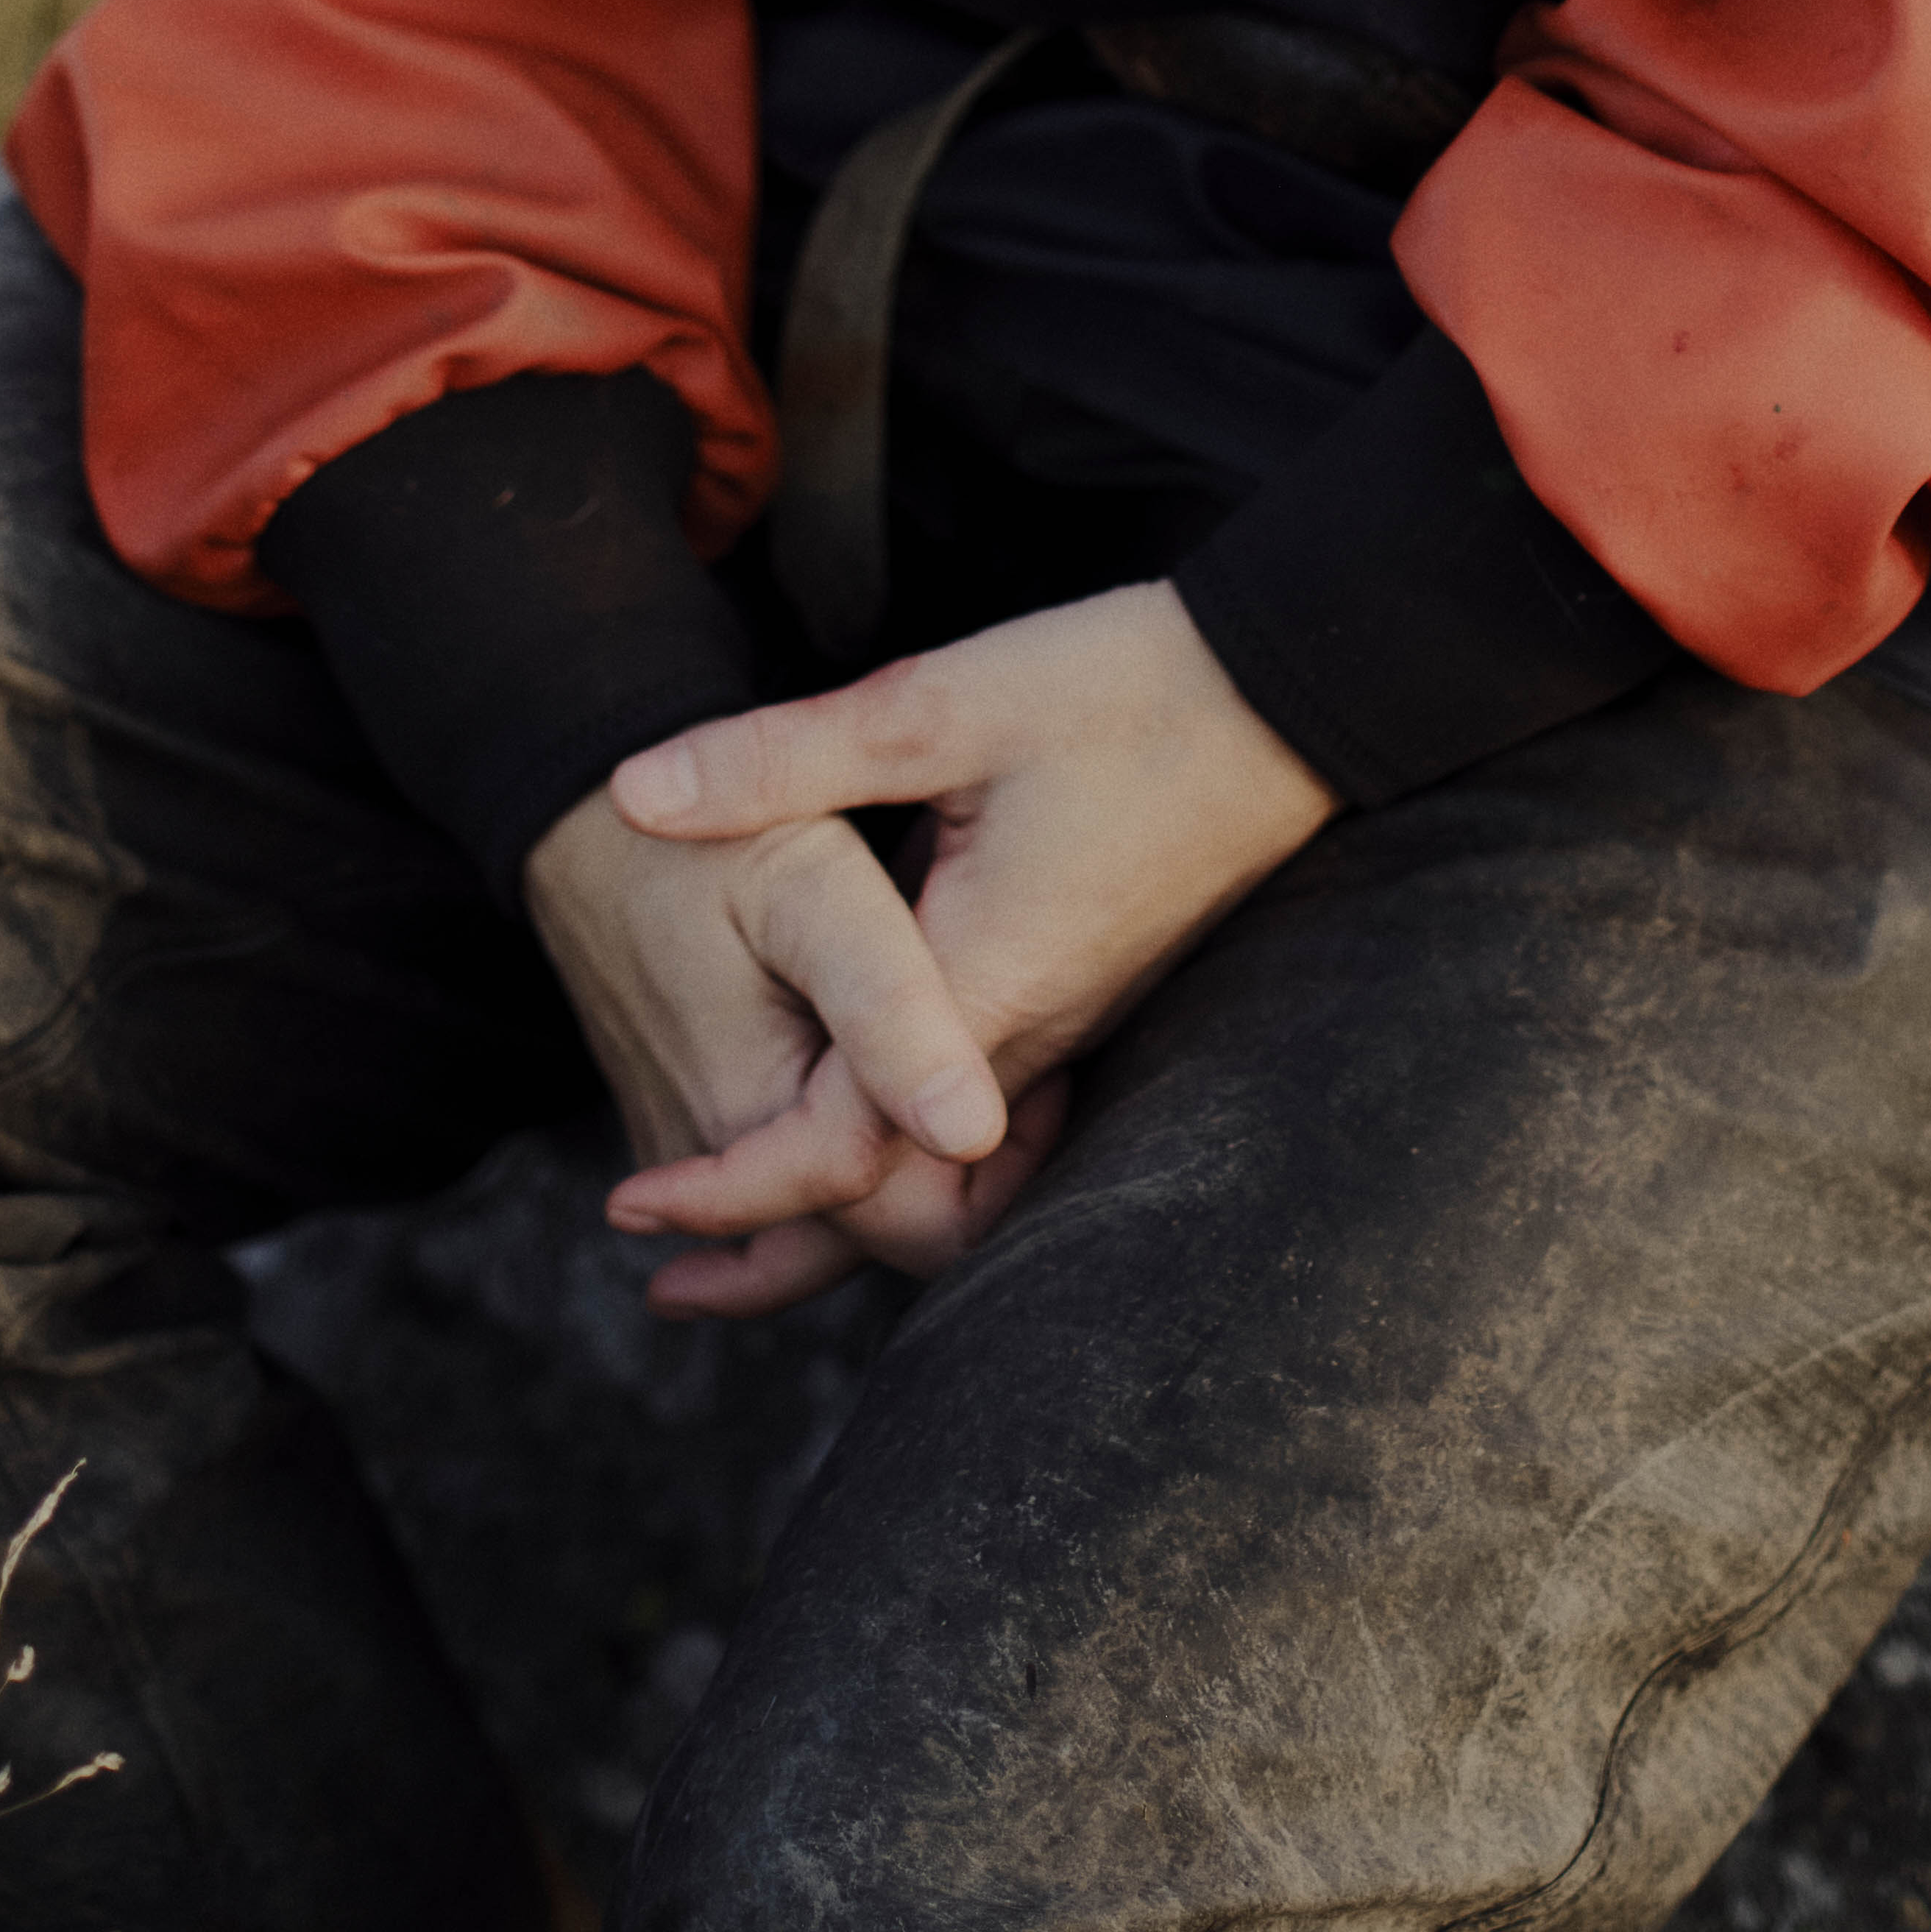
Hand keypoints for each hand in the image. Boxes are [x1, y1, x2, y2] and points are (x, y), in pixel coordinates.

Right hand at [518, 788, 1012, 1323]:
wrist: (583, 812)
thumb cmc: (711, 837)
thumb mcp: (813, 891)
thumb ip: (887, 1008)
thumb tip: (971, 1129)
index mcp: (758, 1118)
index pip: (915, 1225)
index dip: (1004, 1164)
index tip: (1055, 1085)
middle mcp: (712, 1156)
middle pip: (876, 1228)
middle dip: (967, 1175)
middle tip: (1041, 1088)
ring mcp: (688, 1140)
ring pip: (832, 1207)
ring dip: (911, 1157)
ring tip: (976, 1072)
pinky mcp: (686, 1114)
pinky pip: (783, 1168)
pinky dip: (847, 1143)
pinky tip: (897, 1074)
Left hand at [595, 583, 1335, 1314]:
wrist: (1298, 684)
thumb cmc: (1126, 686)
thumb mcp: (936, 704)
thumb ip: (781, 757)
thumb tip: (632, 793)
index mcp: (986, 982)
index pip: (843, 1152)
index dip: (730, 1191)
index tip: (633, 1202)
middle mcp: (1035, 1035)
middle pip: (894, 1200)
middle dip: (771, 1238)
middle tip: (652, 1247)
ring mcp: (1074, 1024)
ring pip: (942, 1170)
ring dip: (834, 1194)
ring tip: (726, 1197)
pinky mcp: (1092, 994)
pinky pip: (980, 1115)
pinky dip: (897, 1137)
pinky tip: (843, 1097)